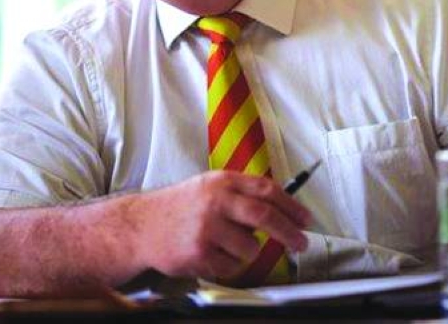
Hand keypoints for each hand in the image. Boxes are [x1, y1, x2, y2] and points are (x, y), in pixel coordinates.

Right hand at [134, 171, 310, 279]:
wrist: (142, 225)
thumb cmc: (180, 207)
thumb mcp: (209, 187)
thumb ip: (241, 193)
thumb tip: (282, 209)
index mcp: (222, 181)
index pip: (266, 190)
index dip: (291, 206)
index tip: (305, 219)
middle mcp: (215, 201)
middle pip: (265, 216)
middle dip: (289, 232)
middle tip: (301, 243)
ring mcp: (207, 227)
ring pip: (250, 247)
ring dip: (247, 251)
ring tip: (226, 244)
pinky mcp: (199, 252)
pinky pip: (231, 266)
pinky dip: (228, 264)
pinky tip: (210, 253)